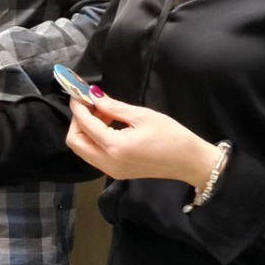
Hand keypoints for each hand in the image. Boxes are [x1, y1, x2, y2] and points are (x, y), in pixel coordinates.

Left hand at [65, 92, 217, 187]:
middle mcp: (107, 162)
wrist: (189, 161)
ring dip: (86, 130)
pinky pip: (94, 156)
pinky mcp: (116, 172)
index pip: (84, 124)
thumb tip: (93, 96)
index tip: (78, 92)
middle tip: (90, 104)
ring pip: (82, 150)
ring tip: (103, 112)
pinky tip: (109, 125)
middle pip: (75, 142)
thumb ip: (113, 106)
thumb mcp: (142, 115)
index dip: (78, 106)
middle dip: (77, 120)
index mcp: (114, 147)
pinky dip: (94, 139)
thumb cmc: (171, 135)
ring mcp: (110, 171)